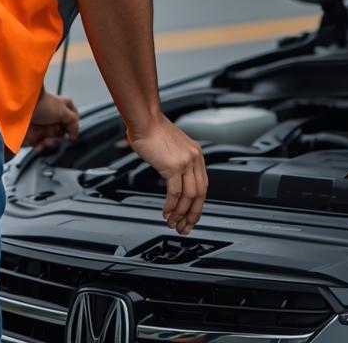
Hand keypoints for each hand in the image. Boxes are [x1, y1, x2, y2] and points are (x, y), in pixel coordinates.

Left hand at [23, 91, 79, 149]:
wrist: (21, 107)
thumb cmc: (41, 103)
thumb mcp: (64, 110)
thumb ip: (73, 122)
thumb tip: (75, 135)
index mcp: (61, 108)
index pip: (72, 121)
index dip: (72, 128)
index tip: (70, 134)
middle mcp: (52, 117)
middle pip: (61, 133)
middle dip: (59, 137)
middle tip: (55, 134)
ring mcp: (42, 126)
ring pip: (51, 141)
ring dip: (49, 143)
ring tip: (45, 141)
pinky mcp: (32, 134)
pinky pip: (39, 145)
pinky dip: (40, 147)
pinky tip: (38, 144)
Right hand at [126, 117, 206, 234]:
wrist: (145, 120)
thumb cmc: (152, 130)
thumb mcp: (172, 146)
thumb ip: (177, 161)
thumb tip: (174, 180)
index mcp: (196, 154)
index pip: (202, 185)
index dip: (197, 204)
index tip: (191, 216)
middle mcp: (195, 158)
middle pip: (200, 194)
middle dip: (192, 214)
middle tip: (185, 227)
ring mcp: (186, 162)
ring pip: (189, 196)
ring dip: (180, 213)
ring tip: (173, 223)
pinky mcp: (173, 166)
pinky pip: (175, 192)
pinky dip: (171, 206)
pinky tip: (166, 212)